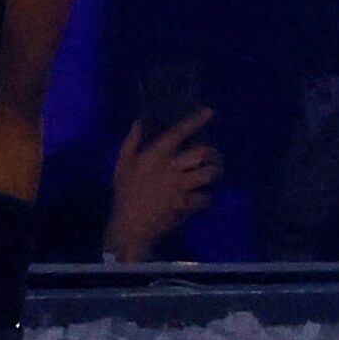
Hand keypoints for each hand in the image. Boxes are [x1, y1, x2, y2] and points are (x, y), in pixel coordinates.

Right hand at [105, 107, 219, 262]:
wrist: (129, 227)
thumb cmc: (125, 194)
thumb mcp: (123, 165)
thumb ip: (132, 141)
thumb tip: (139, 121)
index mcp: (156, 156)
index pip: (178, 132)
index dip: (195, 121)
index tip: (209, 112)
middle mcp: (171, 168)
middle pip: (202, 153)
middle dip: (213, 154)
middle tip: (215, 157)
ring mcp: (180, 187)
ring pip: (208, 174)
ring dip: (215, 174)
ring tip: (215, 175)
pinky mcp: (185, 205)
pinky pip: (205, 198)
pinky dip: (207, 198)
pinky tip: (204, 197)